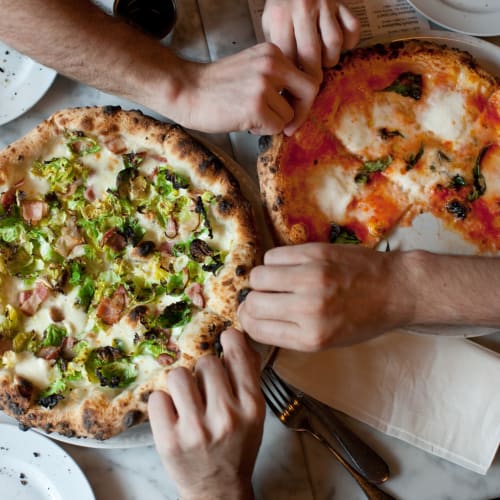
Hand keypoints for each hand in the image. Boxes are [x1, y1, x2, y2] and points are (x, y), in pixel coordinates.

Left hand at [148, 329, 264, 499]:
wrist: (217, 490)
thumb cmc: (237, 447)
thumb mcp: (254, 413)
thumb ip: (249, 376)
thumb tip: (237, 339)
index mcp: (251, 407)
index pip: (238, 356)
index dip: (229, 339)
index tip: (224, 338)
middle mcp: (225, 417)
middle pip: (205, 362)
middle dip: (203, 371)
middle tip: (205, 387)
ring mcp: (194, 429)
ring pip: (178, 375)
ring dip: (181, 383)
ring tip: (187, 399)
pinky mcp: (168, 440)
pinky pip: (157, 397)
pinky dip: (163, 403)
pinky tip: (173, 414)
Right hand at [169, 43, 317, 135]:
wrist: (186, 91)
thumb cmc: (215, 86)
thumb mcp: (252, 70)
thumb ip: (275, 79)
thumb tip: (299, 104)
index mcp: (272, 52)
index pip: (306, 75)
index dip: (303, 98)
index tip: (293, 109)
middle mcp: (271, 64)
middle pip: (309, 92)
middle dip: (301, 112)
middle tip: (287, 125)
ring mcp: (264, 85)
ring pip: (289, 115)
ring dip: (273, 123)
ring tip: (251, 117)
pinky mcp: (256, 107)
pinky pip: (275, 128)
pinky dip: (262, 131)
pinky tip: (244, 122)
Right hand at [238, 243, 415, 350]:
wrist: (396, 289)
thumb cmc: (363, 319)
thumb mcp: (328, 341)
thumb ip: (290, 333)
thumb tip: (253, 317)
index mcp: (311, 338)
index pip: (256, 328)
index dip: (249, 321)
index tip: (252, 314)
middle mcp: (308, 309)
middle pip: (252, 302)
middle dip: (253, 301)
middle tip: (265, 297)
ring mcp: (311, 277)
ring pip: (258, 276)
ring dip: (263, 280)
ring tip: (278, 280)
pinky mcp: (315, 253)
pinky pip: (273, 256)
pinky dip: (275, 262)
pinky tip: (289, 266)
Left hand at [262, 0, 359, 84]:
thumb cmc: (283, 5)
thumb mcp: (269, 22)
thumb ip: (277, 47)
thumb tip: (283, 80)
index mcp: (280, 16)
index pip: (288, 58)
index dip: (292, 77)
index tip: (294, 87)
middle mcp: (303, 9)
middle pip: (311, 55)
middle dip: (312, 76)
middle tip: (311, 82)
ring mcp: (325, 4)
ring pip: (334, 43)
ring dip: (330, 59)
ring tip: (323, 61)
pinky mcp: (342, 2)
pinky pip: (353, 29)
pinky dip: (350, 42)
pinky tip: (341, 45)